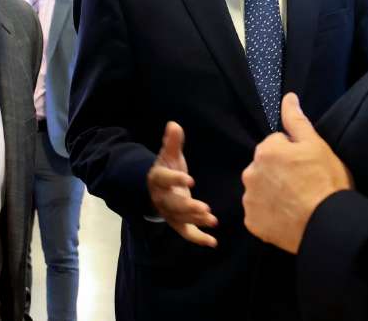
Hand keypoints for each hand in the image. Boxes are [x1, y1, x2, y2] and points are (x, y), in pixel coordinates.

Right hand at [147, 121, 217, 246]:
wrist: (154, 187)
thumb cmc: (165, 168)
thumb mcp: (167, 154)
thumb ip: (171, 142)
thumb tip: (174, 124)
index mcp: (158, 179)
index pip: (164, 180)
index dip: (176, 180)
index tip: (189, 179)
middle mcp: (161, 199)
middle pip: (173, 205)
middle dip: (189, 207)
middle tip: (205, 208)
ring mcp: (169, 213)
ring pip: (181, 219)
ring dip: (196, 221)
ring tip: (213, 220)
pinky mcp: (177, 222)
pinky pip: (187, 232)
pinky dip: (199, 239)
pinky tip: (213, 242)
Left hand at [242, 93, 351, 253]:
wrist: (327, 224)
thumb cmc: (325, 182)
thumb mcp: (316, 145)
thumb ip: (296, 120)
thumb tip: (288, 97)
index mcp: (265, 151)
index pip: (277, 144)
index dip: (293, 154)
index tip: (306, 167)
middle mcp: (250, 173)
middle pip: (265, 167)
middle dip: (279, 173)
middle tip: (303, 185)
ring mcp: (250, 200)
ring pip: (260, 190)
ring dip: (273, 193)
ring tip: (297, 202)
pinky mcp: (252, 223)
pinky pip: (259, 214)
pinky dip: (270, 215)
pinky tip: (288, 217)